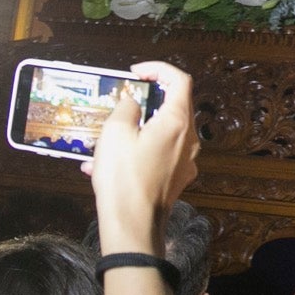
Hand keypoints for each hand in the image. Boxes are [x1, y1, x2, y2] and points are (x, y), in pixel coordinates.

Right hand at [87, 61, 199, 256]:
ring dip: (136, 129)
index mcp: (178, 122)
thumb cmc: (124, 179)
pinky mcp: (176, 179)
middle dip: (146, 100)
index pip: (180, 80)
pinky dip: (136, 152)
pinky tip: (105, 165)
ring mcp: (185, 162)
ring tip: (105, 139)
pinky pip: (157, 156)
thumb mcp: (114, 132)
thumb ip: (126, 108)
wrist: (132, 225)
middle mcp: (189, 141)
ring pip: (163, 133)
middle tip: (121, 102)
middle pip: (174, 106)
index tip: (136, 73)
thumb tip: (132, 103)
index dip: (158, 69)